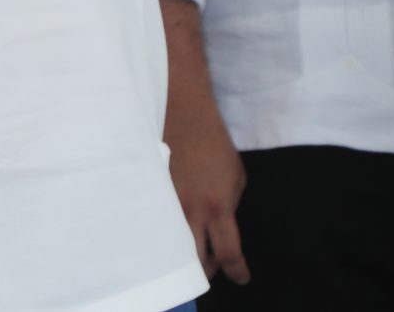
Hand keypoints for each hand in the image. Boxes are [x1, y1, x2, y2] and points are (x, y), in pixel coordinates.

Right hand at [168, 99, 249, 286]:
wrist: (182, 117)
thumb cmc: (214, 145)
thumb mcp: (236, 178)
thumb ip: (230, 205)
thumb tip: (223, 223)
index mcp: (218, 208)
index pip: (228, 254)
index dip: (237, 272)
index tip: (241, 276)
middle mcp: (190, 212)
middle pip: (197, 260)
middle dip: (208, 269)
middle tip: (213, 266)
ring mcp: (167, 204)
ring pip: (174, 247)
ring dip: (185, 256)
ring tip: (190, 255)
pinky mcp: (152, 194)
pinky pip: (158, 223)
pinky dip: (166, 233)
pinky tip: (167, 231)